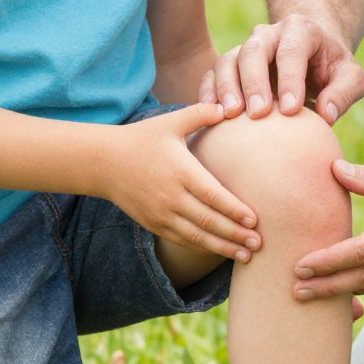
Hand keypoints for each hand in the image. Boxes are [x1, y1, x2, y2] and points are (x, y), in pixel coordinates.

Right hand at [109, 103, 262, 261]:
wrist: (104, 162)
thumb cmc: (143, 139)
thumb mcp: (170, 122)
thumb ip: (200, 113)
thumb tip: (227, 107)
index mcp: (181, 171)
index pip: (213, 195)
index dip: (234, 210)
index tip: (255, 219)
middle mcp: (172, 196)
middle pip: (208, 221)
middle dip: (235, 234)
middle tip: (259, 243)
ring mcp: (161, 213)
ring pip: (196, 236)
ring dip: (223, 247)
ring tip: (245, 256)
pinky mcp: (154, 224)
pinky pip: (182, 240)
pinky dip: (202, 247)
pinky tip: (220, 251)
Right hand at [199, 13, 363, 123]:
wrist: (311, 57)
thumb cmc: (333, 70)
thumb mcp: (351, 77)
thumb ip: (344, 92)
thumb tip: (326, 115)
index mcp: (301, 31)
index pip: (292, 51)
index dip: (290, 79)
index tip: (290, 110)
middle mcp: (269, 34)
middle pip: (254, 51)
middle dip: (254, 82)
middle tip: (257, 114)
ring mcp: (246, 47)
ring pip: (228, 60)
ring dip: (226, 87)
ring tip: (229, 115)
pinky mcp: (230, 64)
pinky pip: (212, 73)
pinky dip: (208, 91)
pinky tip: (210, 114)